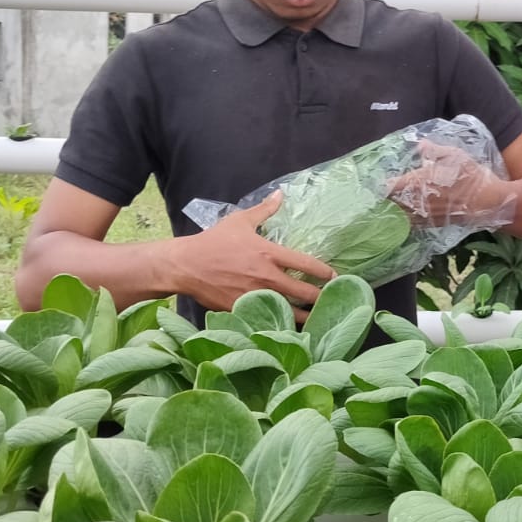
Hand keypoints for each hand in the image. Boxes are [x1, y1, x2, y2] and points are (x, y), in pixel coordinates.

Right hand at [171, 191, 334, 321]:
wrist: (186, 265)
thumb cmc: (214, 241)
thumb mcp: (240, 221)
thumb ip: (264, 210)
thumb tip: (280, 194)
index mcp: (270, 254)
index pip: (308, 265)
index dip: (326, 273)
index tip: (335, 277)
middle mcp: (267, 277)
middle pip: (305, 293)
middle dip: (321, 298)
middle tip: (330, 300)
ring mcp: (256, 296)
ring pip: (290, 312)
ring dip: (306, 315)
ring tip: (317, 317)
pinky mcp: (243, 310)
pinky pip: (268, 321)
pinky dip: (281, 324)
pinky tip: (289, 327)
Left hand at [387, 142, 517, 229]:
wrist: (488, 203)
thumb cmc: (471, 177)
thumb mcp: (455, 156)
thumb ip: (434, 150)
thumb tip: (420, 144)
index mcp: (418, 183)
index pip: (389, 187)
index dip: (381, 185)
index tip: (375, 182)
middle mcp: (417, 202)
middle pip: (391, 204)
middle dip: (385, 200)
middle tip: (379, 195)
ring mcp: (425, 216)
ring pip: (400, 216)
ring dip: (393, 212)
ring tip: (388, 207)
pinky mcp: (434, 225)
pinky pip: (413, 224)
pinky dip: (406, 220)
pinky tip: (406, 216)